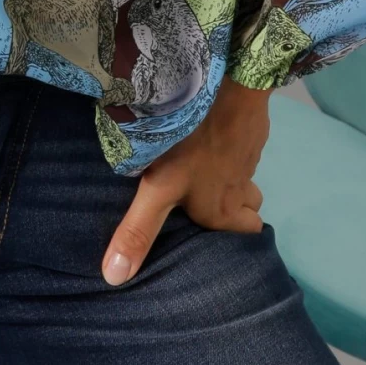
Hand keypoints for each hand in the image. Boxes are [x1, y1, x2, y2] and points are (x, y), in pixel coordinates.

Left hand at [101, 76, 270, 284]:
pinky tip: (210, 136)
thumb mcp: (159, 189)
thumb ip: (139, 231)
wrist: (228, 86)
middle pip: (250, 208)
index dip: (232, 237)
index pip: (246, 235)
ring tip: (206, 171)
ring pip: (247, 177)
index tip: (212, 235)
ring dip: (233, 177)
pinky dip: (231, 146)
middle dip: (236, 209)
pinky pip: (245, 146)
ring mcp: (249, 155)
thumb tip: (114, 278)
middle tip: (209, 202)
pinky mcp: (250, 128)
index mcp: (224, 210)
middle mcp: (241, 187)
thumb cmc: (191, 144)